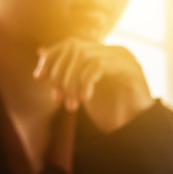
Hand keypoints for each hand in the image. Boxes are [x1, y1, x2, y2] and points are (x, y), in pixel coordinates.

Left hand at [34, 38, 152, 132]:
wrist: (134, 130)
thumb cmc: (110, 112)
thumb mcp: (80, 90)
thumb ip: (65, 70)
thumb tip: (41, 50)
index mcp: (102, 53)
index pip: (69, 43)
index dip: (51, 58)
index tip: (38, 77)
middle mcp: (113, 50)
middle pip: (74, 47)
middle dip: (59, 73)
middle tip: (57, 98)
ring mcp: (124, 58)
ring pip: (85, 56)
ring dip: (71, 82)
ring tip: (71, 105)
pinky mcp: (130, 68)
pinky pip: (98, 65)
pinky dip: (86, 82)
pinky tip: (85, 99)